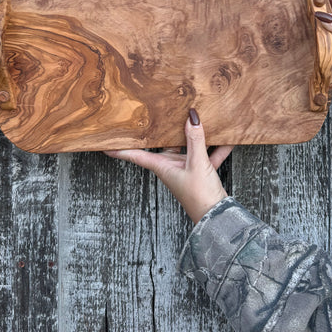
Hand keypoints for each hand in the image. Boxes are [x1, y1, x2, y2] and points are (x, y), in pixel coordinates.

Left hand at [105, 109, 232, 223]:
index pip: (136, 155)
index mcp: (162, 167)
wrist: (218, 216)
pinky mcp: (201, 174)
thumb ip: (195, 140)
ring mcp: (186, 170)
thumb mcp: (198, 164)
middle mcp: (171, 167)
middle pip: (163, 146)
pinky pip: (207, 156)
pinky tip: (227, 139)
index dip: (120, 149)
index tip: (104, 144)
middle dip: (160, 132)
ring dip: (194, 137)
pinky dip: (216, 148)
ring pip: (187, 148)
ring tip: (197, 118)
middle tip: (152, 115)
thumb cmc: (200, 196)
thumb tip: (191, 117)